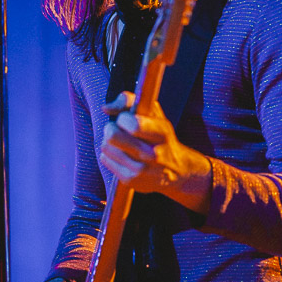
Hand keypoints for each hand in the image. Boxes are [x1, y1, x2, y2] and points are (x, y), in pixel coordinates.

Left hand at [100, 91, 212, 213]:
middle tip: (116, 129)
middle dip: (110, 128)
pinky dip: (109, 154)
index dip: (123, 118)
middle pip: (112, 136)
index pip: (134, 125)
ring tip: (120, 143)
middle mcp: (154, 154)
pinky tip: (121, 155)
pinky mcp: (131, 181)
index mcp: (162, 133)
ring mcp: (142, 170)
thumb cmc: (159, 136)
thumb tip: (105, 108)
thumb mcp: (153, 113)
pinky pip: (104, 159)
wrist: (177, 171)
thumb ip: (129, 101)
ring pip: (105, 146)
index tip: (126, 119)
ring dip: (109, 141)